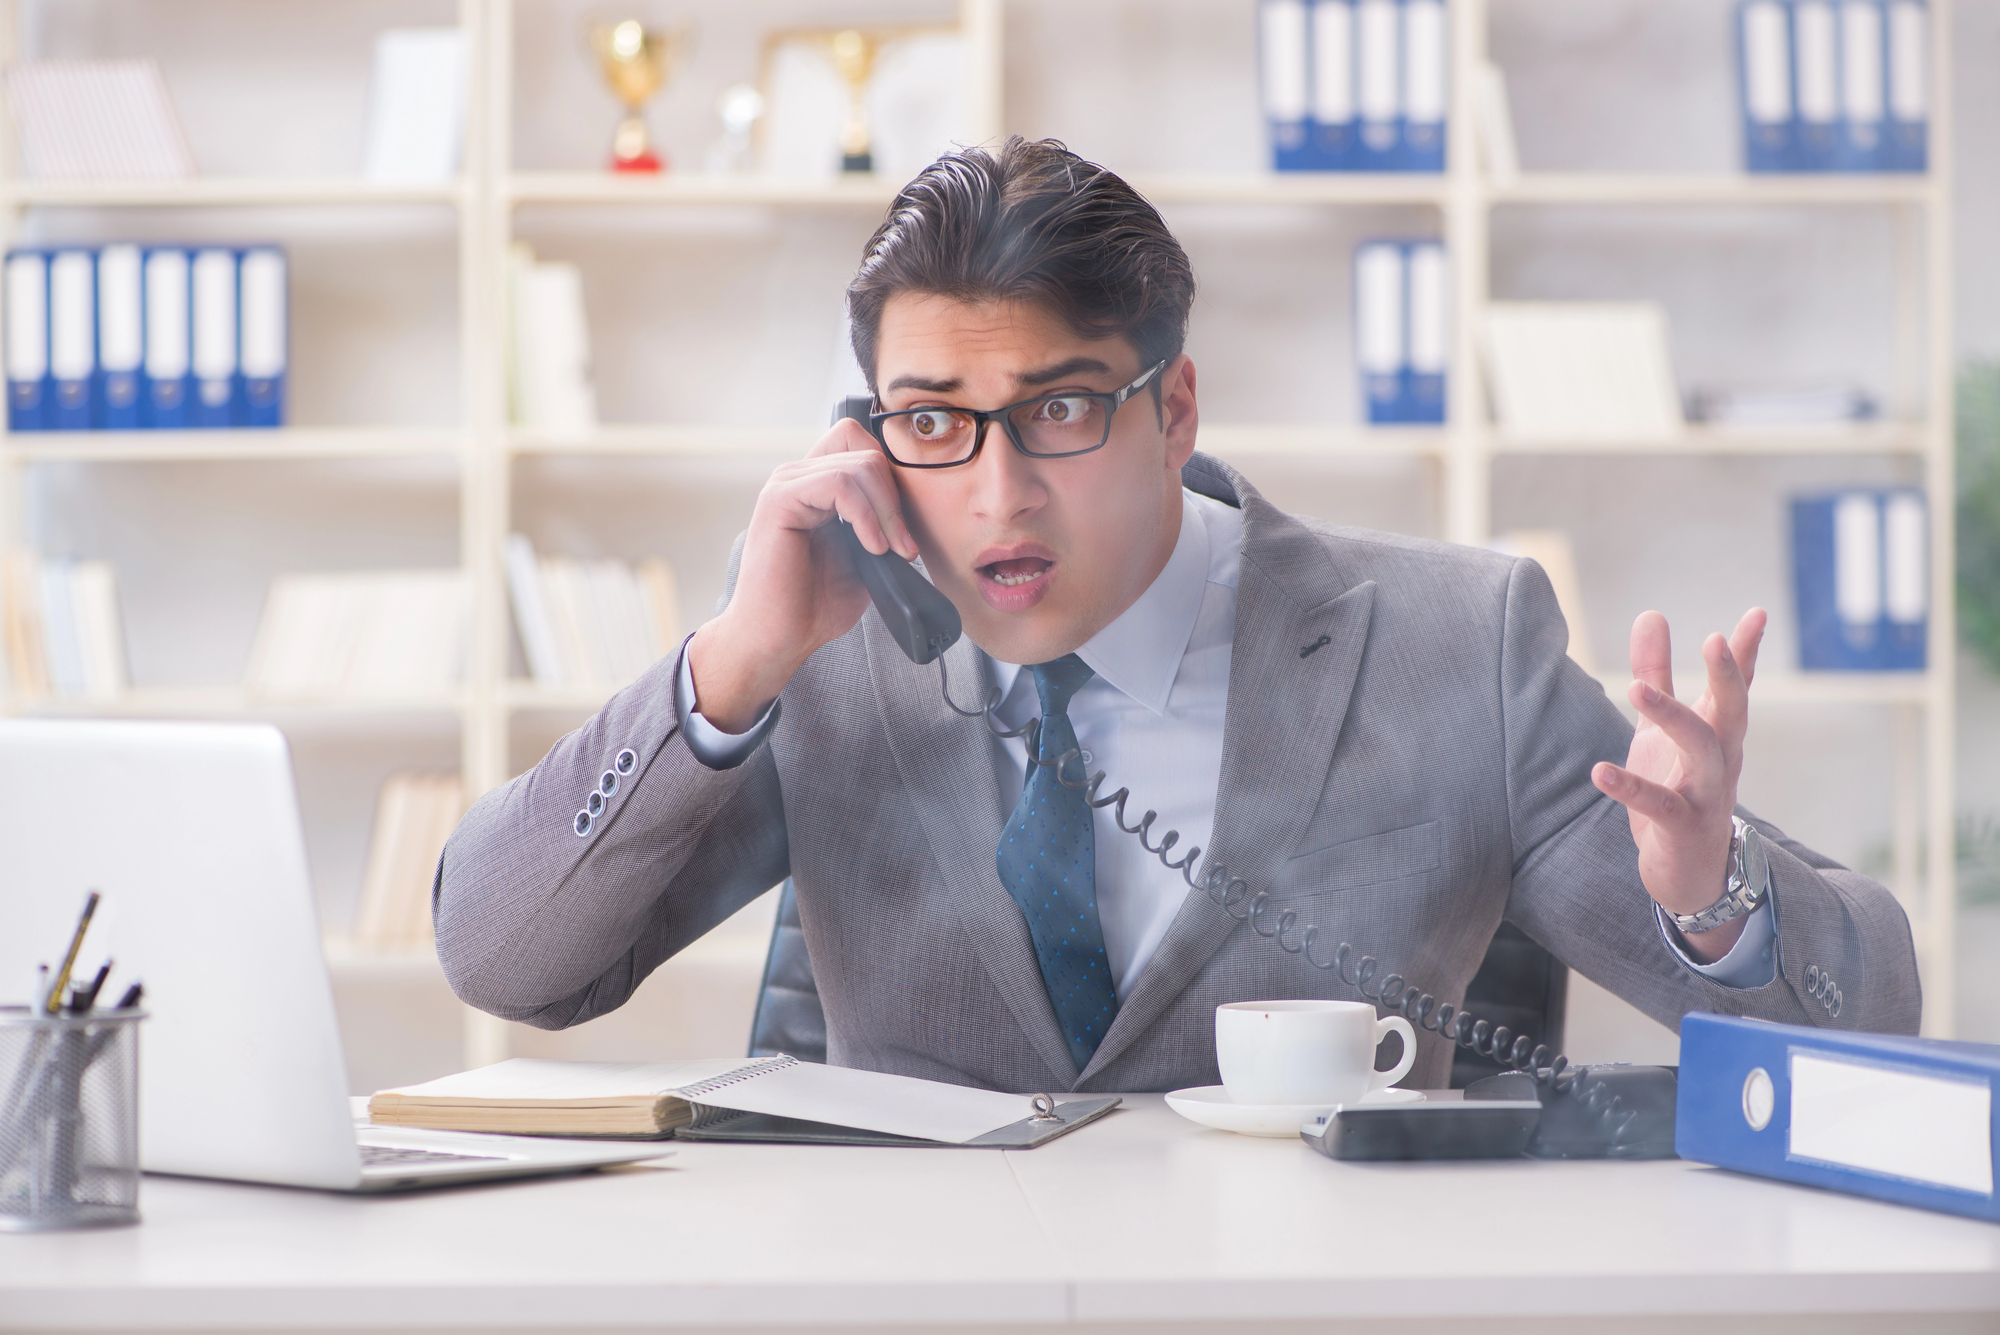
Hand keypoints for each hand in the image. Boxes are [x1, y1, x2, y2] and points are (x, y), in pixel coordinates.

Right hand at [685, 418, 920, 731]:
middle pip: (866, 448)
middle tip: (903, 546)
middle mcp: (799, 476)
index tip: (905, 530)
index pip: (861, 442)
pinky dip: (866, 514)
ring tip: (888, 551)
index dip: (892, 477)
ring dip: (886, 510)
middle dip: (896, 497)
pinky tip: (870, 547)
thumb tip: (917, 509)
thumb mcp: (865, 559)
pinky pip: (838, 482)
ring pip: (859, 463)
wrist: (780, 638)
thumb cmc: (814, 605)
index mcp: (817, 485)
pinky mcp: (779, 500)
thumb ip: (881, 525)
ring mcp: (787, 484)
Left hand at [1590, 608, 1766, 962]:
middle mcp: (1721, 759)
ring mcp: (1706, 793)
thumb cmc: (1677, 789)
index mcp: (1718, 733)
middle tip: (1714, 639)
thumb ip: (1657, 673)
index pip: (1737, 686)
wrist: (1690, 873)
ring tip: (1635, 688)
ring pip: (1702, 749)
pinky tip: (1600, 772)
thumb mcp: (1660, 728)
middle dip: (1728, 676)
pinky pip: (1659, 804)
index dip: (1745, 651)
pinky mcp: (1682, 826)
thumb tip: (1652, 614)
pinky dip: (1630, 787)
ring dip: (1672, 717)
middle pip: (1734, 711)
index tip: (1757, 613)